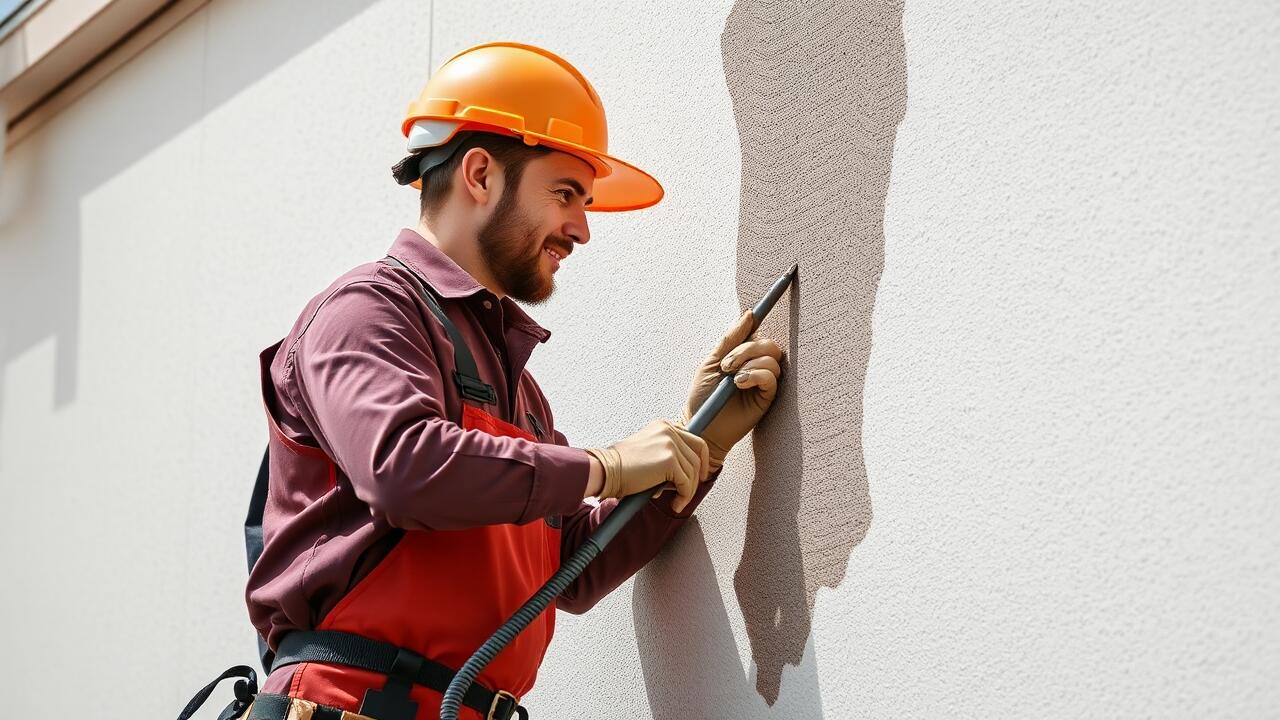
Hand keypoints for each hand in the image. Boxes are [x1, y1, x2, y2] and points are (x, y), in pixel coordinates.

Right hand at [585, 419, 709, 513]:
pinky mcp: (669, 461)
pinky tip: (676, 504)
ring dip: (688, 491)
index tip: (701, 473)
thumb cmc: (620, 466)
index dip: (701, 458)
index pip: (694, 440)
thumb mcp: (647, 451)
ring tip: (678, 501)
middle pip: (698, 454)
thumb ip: (665, 454)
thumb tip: (682, 473)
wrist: (605, 470)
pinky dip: (684, 497)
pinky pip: (686, 483)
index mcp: (664, 426)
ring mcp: (670, 444)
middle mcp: (669, 431)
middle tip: (693, 489)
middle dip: (699, 475)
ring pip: (693, 472)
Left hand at [682, 310, 783, 467]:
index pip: (757, 332)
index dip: (766, 314)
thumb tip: (749, 315)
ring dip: (747, 362)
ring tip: (730, 378)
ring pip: (771, 357)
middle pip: (767, 343)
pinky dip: (755, 374)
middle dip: (746, 349)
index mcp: (742, 355)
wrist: (701, 425)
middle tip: (726, 364)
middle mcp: (756, 365)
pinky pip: (772, 376)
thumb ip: (730, 339)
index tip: (777, 290)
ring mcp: (763, 381)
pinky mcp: (768, 397)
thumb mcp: (711, 362)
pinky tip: (739, 384)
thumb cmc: (703, 396)